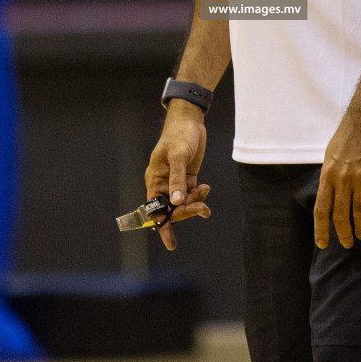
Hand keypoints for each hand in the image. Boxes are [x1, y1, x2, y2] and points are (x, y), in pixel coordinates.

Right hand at [144, 102, 211, 249]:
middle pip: (172, 209)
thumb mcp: (178, 156)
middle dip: (185, 212)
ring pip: (183, 203)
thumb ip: (178, 179)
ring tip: (205, 194)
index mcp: (154, 180)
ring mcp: (176, 181)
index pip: (155, 209)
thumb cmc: (179, 135)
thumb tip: (176, 202)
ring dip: (194, 204)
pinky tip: (205, 189)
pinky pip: (191, 195)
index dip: (162, 225)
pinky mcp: (187, 178)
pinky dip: (199, 196)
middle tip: (202, 210)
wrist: (190, 120)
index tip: (170, 242)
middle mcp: (163, 184)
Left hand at [315, 102, 360, 248]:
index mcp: (327, 174)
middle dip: (344, 234)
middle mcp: (342, 179)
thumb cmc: (348, 133)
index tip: (322, 244)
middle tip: (348, 243)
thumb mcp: (331, 154)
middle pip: (341, 215)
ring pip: (360, 213)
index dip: (321, 230)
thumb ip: (330, 176)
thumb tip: (330, 195)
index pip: (321, 209)